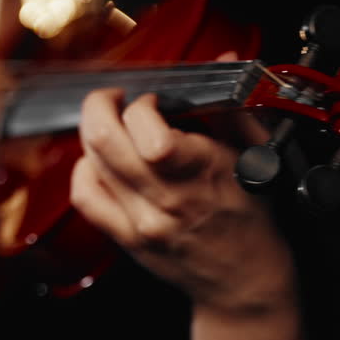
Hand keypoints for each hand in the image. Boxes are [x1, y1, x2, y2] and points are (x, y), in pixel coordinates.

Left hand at [70, 88, 296, 315]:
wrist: (244, 280)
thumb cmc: (251, 217)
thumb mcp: (255, 156)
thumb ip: (231, 106)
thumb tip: (221, 60)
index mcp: (200, 174)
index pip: (149, 132)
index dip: (143, 104)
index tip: (153, 100)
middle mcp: (164, 199)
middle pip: (103, 140)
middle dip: (100, 104)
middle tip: (114, 98)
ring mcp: (139, 220)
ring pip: (90, 162)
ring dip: (94, 132)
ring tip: (112, 126)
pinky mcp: (124, 236)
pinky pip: (85, 195)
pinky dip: (85, 168)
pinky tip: (99, 161)